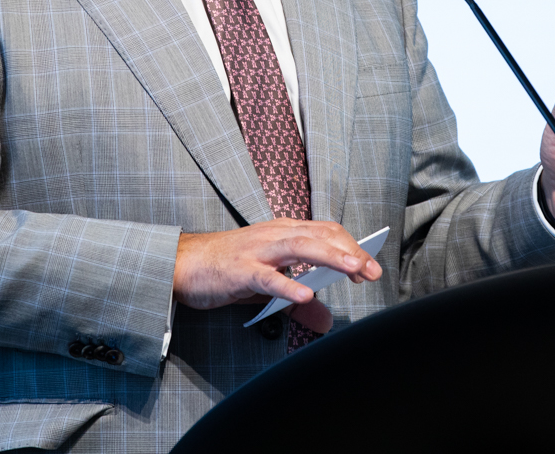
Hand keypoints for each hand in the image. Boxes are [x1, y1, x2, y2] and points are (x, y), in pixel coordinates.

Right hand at [172, 219, 382, 332]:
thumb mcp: (267, 286)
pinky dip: (287, 284)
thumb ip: (297, 303)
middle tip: (371, 271)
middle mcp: (274, 235)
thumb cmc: (226, 268)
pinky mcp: (240, 270)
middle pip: (320, 236)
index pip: (326, 232)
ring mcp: (258, 250)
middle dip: (349, 252)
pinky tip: (305, 294)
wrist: (183, 264)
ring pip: (299, 246)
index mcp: (283, 233)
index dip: (351, 247)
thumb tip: (325, 322)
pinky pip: (267, 277)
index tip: (371, 267)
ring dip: (329, 257)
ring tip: (352, 269)